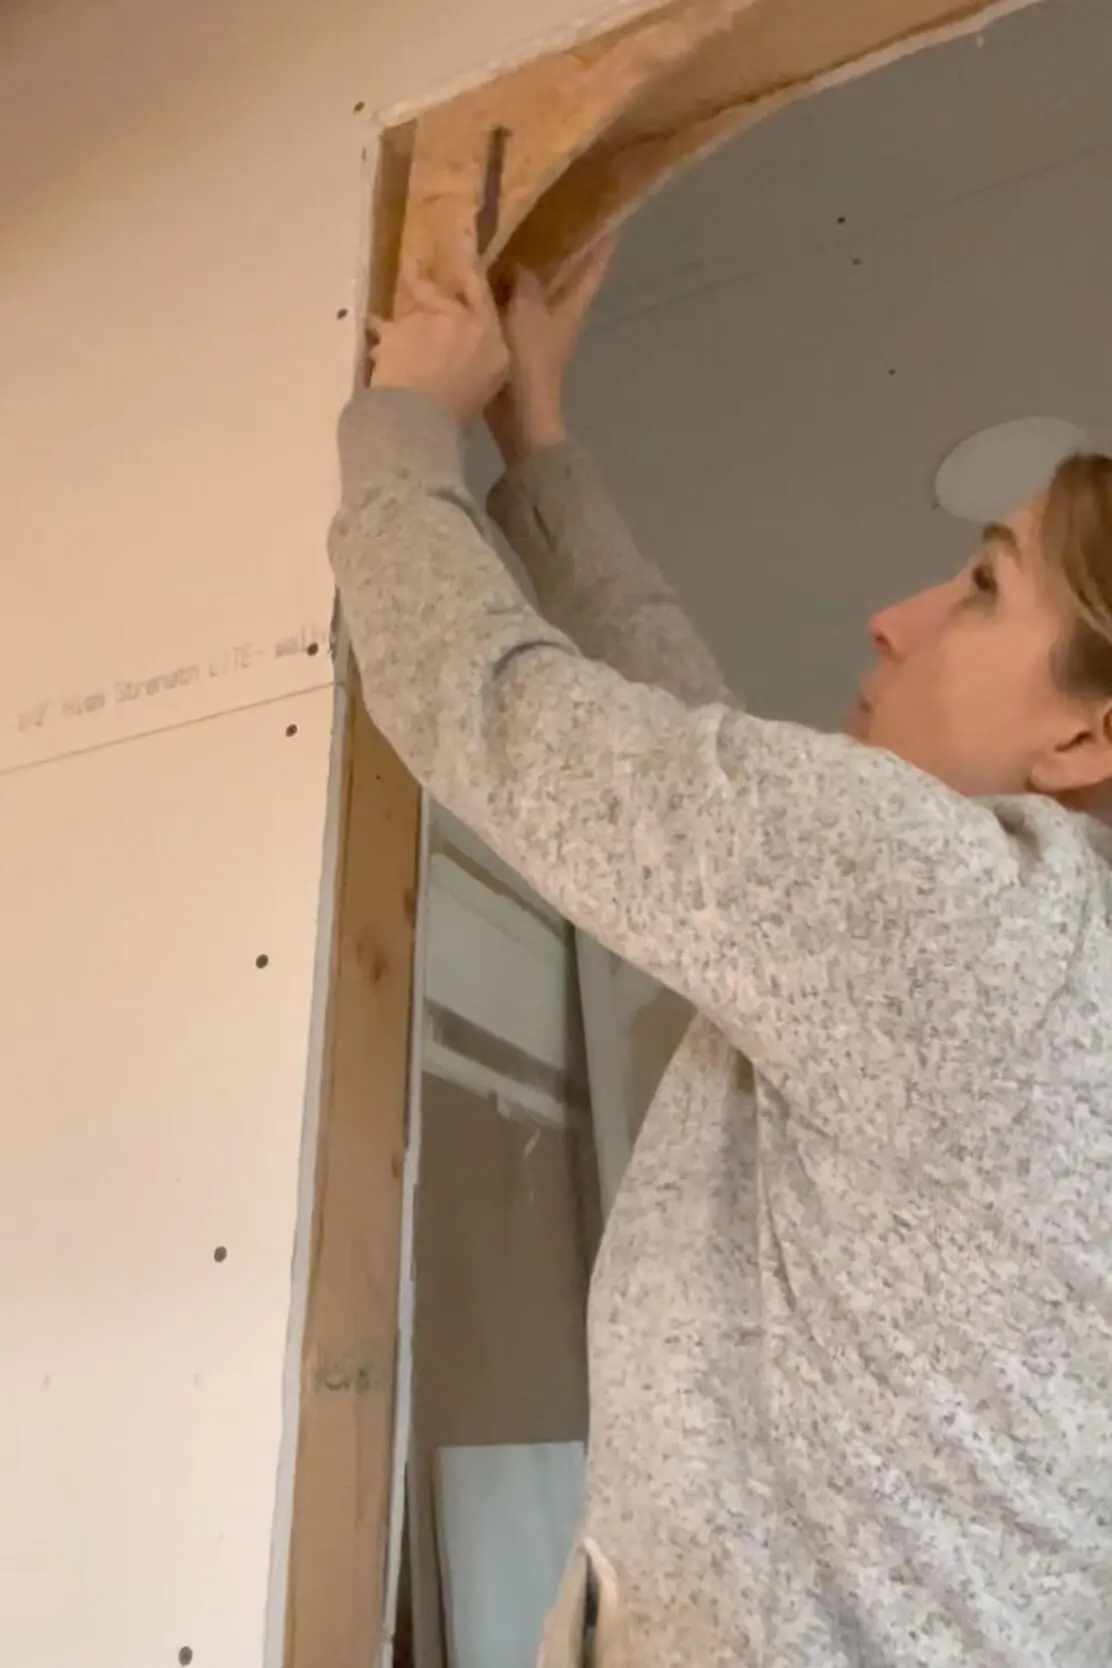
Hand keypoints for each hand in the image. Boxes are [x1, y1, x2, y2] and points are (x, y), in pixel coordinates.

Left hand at [370, 258, 509, 425]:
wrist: (422, 416)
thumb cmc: (461, 408)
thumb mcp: (489, 383)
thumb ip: (483, 355)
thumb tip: (474, 346)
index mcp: (489, 334)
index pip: (480, 290)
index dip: (470, 266)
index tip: (462, 239)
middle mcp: (459, 319)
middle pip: (438, 291)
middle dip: (422, 278)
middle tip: (410, 264)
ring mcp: (425, 321)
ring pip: (408, 311)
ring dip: (397, 320)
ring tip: (380, 323)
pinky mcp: (395, 331)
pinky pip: (382, 328)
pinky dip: (377, 335)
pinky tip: (371, 341)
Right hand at [486, 234, 616, 463]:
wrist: (518, 412)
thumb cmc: (530, 358)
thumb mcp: (526, 309)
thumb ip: (523, 280)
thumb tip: (519, 265)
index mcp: (573, 305)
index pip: (594, 267)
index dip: (603, 242)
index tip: (610, 217)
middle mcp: (562, 315)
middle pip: (567, 276)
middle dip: (562, 249)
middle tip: (551, 214)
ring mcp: (541, 331)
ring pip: (538, 290)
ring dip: (530, 269)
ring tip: (515, 237)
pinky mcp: (519, 343)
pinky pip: (514, 307)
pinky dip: (506, 290)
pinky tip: (488, 276)